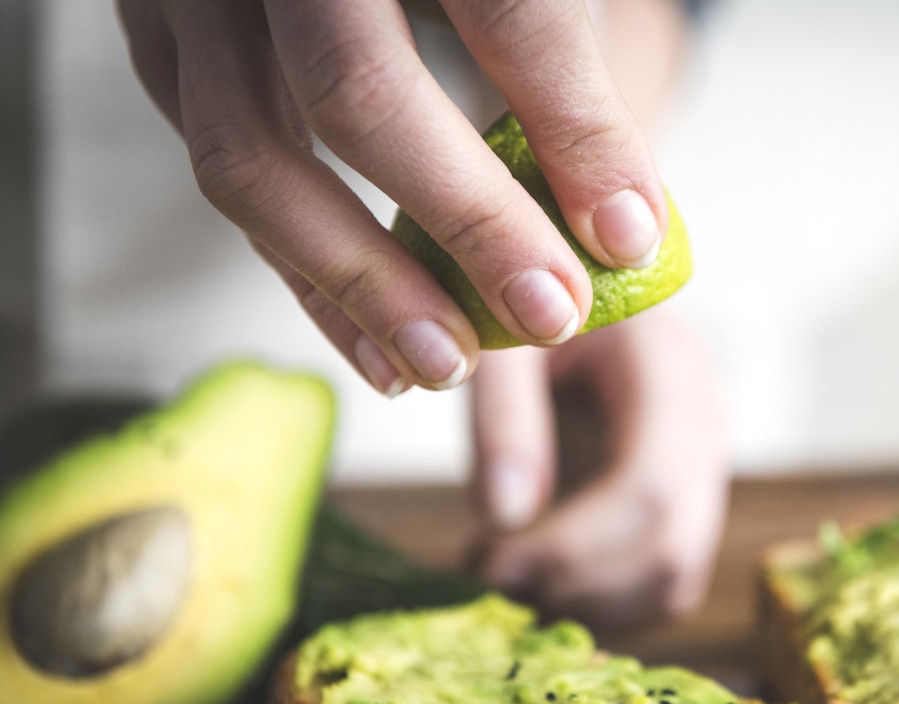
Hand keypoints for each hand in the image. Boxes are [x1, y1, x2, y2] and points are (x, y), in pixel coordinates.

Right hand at [116, 0, 667, 392]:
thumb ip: (560, 68)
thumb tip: (623, 229)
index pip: (508, 13)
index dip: (574, 129)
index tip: (628, 237)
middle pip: (356, 90)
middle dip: (468, 222)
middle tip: (551, 314)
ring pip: (251, 156)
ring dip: (362, 285)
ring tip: (450, 363)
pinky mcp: (159, 43)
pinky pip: (220, 178)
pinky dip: (306, 279)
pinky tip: (378, 349)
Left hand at [472, 310, 727, 624]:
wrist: (559, 287)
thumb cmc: (524, 300)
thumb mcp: (500, 339)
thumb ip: (502, 418)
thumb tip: (505, 518)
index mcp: (670, 364)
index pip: (650, 486)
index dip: (573, 545)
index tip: (491, 563)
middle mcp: (707, 418)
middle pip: (670, 545)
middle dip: (575, 583)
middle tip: (488, 580)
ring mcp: (707, 464)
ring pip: (673, 579)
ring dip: (587, 603)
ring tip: (506, 576)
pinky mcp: (689, 501)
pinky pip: (664, 584)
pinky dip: (601, 601)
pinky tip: (540, 575)